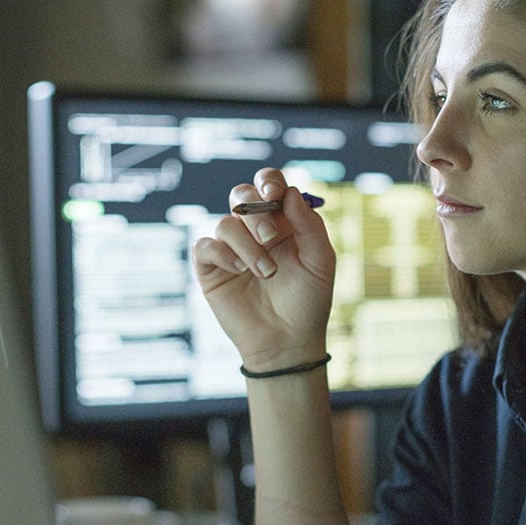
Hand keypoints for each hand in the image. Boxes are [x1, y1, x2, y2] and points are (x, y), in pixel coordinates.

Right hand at [191, 168, 335, 370]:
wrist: (287, 341)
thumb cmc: (308, 302)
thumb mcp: (320, 261)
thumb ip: (309, 225)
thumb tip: (290, 193)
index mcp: (283, 222)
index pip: (269, 185)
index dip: (269, 183)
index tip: (275, 197)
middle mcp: (254, 231)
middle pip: (241, 195)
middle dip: (256, 212)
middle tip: (271, 238)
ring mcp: (231, 249)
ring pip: (226, 223)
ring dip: (248, 246)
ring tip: (267, 273)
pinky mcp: (211, 269)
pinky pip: (205, 245)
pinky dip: (223, 254)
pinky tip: (239, 272)